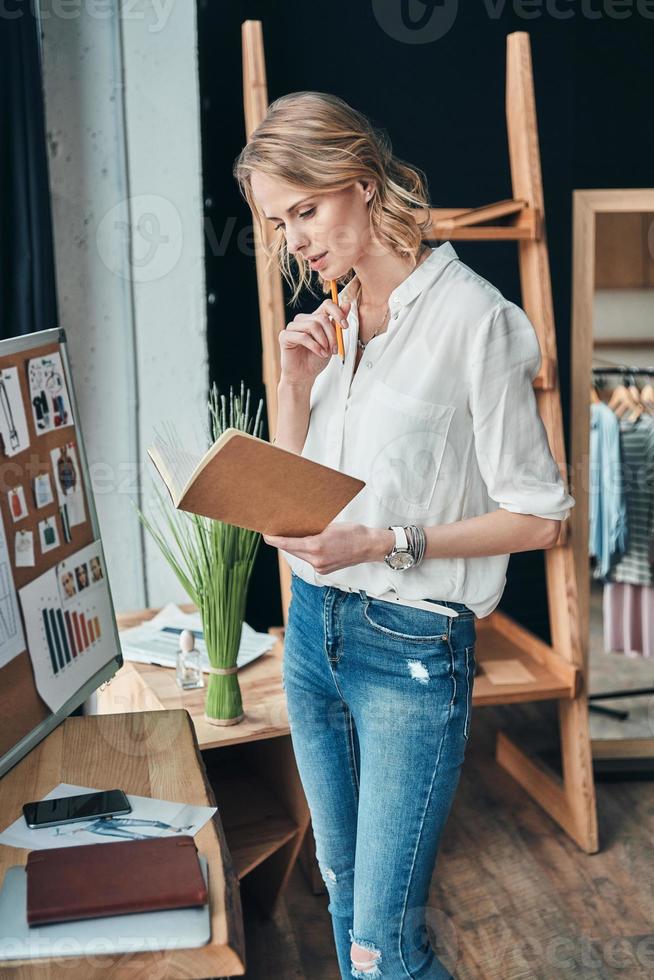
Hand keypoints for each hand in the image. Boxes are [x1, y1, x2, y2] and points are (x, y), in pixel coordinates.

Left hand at [263, 522, 388, 574]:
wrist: (370, 547)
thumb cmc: (353, 532)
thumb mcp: (330, 526)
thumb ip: (312, 530)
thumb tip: (297, 529)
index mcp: (316, 546)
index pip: (288, 544)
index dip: (274, 540)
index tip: (265, 535)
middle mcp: (316, 560)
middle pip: (292, 551)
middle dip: (283, 542)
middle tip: (275, 532)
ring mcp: (320, 567)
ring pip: (300, 556)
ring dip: (294, 547)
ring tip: (290, 536)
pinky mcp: (324, 571)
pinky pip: (309, 560)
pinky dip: (305, 553)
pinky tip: (306, 545)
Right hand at [279, 298, 349, 386]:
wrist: (304, 375)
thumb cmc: (317, 359)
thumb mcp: (332, 341)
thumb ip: (337, 324)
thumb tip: (347, 304)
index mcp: (314, 318)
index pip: (327, 304)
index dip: (338, 313)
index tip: (345, 327)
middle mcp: (303, 320)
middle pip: (322, 318)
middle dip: (332, 335)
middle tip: (335, 349)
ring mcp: (292, 327)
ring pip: (313, 326)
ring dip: (323, 341)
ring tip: (326, 353)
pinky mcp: (285, 336)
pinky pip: (302, 336)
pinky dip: (314, 346)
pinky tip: (319, 353)